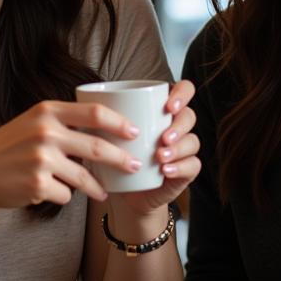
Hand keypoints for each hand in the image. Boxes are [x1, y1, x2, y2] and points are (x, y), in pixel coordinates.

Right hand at [0, 100, 141, 211]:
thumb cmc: (9, 148)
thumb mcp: (33, 123)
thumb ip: (64, 123)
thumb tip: (106, 131)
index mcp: (47, 111)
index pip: (94, 112)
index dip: (119, 122)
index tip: (135, 131)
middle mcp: (46, 132)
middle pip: (97, 146)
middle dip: (121, 158)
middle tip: (135, 165)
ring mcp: (42, 159)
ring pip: (84, 176)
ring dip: (98, 187)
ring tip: (103, 193)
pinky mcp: (38, 184)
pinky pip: (66, 194)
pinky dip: (64, 195)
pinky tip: (51, 192)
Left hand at [115, 79, 200, 216]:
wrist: (126, 190)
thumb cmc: (118, 155)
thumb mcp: (111, 133)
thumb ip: (107, 117)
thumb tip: (87, 105)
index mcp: (163, 110)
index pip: (184, 90)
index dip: (182, 94)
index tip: (167, 106)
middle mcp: (177, 126)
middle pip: (189, 116)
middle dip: (179, 125)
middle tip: (163, 137)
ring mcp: (183, 148)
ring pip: (193, 141)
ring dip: (178, 148)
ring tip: (160, 156)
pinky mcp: (186, 170)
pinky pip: (193, 165)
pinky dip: (180, 166)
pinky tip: (165, 170)